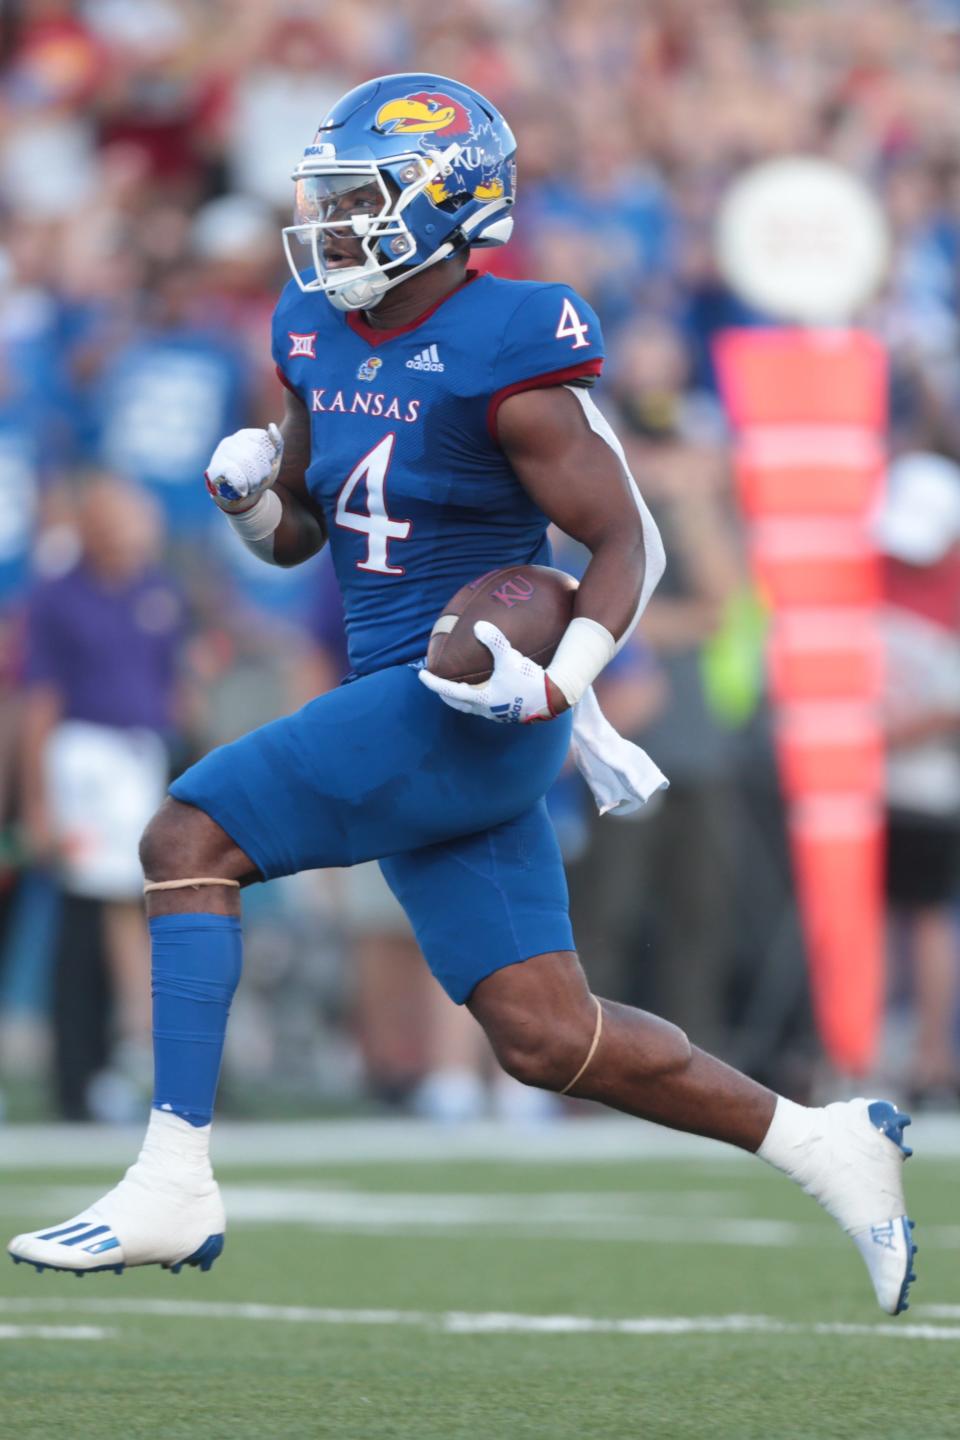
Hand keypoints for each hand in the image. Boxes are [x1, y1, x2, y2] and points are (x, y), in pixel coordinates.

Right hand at [205, 423, 283, 512]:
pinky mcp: (216, 468)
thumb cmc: (255, 477)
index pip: (263, 438)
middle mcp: (232, 441)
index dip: (269, 456)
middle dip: (263, 471)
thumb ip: (275, 444)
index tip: (266, 466)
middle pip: (256, 451)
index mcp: (245, 436)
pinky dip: (242, 484)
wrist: (237, 499)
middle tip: (259, 481)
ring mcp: (222, 453)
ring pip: (246, 462)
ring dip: (254, 480)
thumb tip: (272, 426)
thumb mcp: (270, 461)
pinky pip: (233, 472)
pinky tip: (243, 491)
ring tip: (252, 486)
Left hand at [419, 621, 567, 723]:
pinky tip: (487, 687)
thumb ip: (494, 641)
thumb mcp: (511, 658)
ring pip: (471, 706)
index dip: (432, 682)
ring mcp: (496, 714)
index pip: (448, 690)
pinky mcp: (507, 713)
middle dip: (444, 693)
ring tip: (459, 686)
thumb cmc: (529, 680)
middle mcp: (485, 709)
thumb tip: (478, 625)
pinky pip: (486, 705)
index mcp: (480, 698)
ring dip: (462, 697)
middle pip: (456, 703)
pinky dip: (478, 697)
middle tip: (437, 683)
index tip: (421, 675)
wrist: (552, 698)